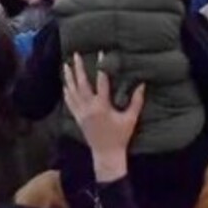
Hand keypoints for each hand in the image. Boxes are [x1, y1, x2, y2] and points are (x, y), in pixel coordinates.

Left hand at [62, 53, 144, 182]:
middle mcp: (89, 108)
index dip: (101, 67)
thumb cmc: (121, 136)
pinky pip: (70, 103)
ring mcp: (81, 114)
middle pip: (82, 84)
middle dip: (78, 69)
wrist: (106, 154)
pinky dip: (67, 93)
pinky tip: (65, 85)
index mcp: (102, 106)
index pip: (101, 82)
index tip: (101, 53)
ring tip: (66, 65)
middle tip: (76, 55)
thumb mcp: (131, 118)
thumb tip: (142, 84)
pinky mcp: (78, 119)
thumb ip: (136, 101)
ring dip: (69, 78)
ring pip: (72, 92)